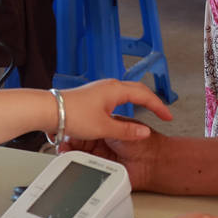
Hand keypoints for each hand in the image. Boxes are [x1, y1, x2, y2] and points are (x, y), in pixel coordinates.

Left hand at [58, 78, 174, 141]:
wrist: (49, 110)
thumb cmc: (73, 115)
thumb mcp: (104, 127)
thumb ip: (126, 130)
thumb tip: (144, 131)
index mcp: (116, 90)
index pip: (145, 95)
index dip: (159, 107)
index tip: (168, 116)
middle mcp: (109, 86)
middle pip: (138, 90)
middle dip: (152, 101)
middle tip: (162, 112)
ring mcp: (101, 89)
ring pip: (127, 91)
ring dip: (139, 100)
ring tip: (148, 110)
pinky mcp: (93, 95)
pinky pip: (117, 95)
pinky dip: (127, 101)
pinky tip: (124, 110)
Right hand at [64, 132, 162, 191]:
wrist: (155, 162)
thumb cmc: (144, 143)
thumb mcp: (119, 128)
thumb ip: (101, 127)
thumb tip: (82, 126)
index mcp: (105, 129)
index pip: (84, 130)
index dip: (74, 132)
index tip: (65, 132)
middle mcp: (102, 144)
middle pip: (79, 144)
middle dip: (69, 144)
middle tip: (62, 144)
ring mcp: (102, 158)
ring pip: (81, 157)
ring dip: (72, 156)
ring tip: (66, 152)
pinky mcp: (104, 171)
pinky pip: (88, 170)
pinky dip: (80, 167)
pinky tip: (75, 162)